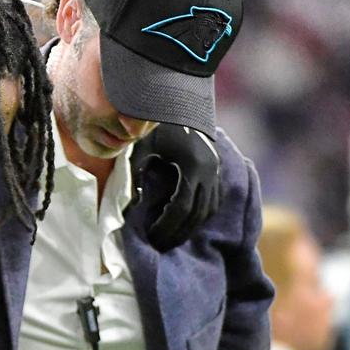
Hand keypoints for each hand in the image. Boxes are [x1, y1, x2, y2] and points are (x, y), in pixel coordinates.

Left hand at [129, 124, 220, 250]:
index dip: (167, 226)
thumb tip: (132, 203)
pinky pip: (214, 202)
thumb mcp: (142, 145)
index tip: (152, 236)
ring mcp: (216, 171)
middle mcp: (210, 171)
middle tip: (160, 246)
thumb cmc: (158, 123)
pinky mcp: (217, 171)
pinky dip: (200, 216)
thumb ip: (135, 171)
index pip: (182, 207)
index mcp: (193, 166)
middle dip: (178, 233)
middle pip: (197, 214)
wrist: (181, 103)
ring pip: (209, 211)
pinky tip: (185, 224)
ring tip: (171, 239)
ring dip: (191, 228)